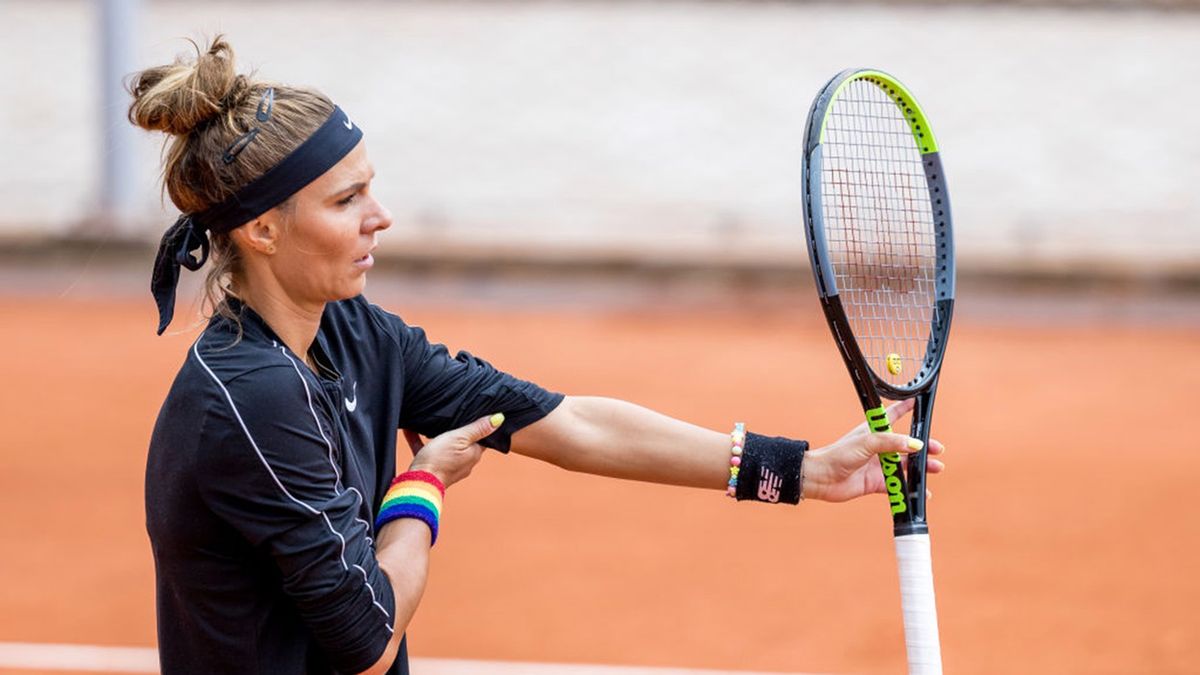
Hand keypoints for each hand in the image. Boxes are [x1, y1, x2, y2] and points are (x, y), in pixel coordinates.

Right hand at [402, 413, 502, 487]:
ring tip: (431, 423)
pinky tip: (410, 430)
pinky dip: (420, 442)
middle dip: (459, 432)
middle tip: (452, 417)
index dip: (480, 428)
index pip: (482, 439)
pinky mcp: (432, 469)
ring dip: (439, 437)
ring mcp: (448, 467)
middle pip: (464, 443)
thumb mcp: (459, 438)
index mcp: (474, 454)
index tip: (475, 416)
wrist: (418, 484)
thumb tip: (499, 419)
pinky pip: (426, 451)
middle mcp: (464, 463)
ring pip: (444, 448)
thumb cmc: (439, 460)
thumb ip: (478, 429)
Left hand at [802, 399, 944, 502]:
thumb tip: (915, 445)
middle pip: (905, 445)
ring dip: (920, 468)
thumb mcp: (866, 442)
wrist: (821, 478)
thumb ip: (891, 442)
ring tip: (935, 469)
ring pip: (904, 466)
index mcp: (873, 432)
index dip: (905, 408)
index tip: (918, 403)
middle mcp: (878, 448)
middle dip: (922, 447)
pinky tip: (921, 493)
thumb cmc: (837, 454)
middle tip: (937, 450)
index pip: (892, 415)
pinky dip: (910, 490)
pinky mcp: (875, 483)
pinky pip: (897, 486)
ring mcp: (877, 465)